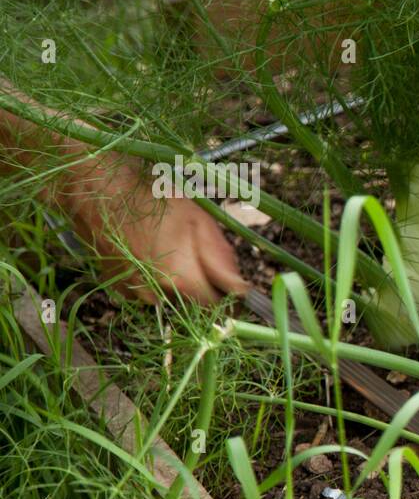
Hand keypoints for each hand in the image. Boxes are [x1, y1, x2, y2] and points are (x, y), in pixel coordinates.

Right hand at [59, 149, 247, 304]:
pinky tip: (150, 254)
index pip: (216, 307)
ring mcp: (133, 294)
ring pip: (170, 299)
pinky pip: (148, 293)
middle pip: (193, 305)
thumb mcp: (199, 222)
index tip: (232, 286)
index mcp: (180, 280)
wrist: (97, 191)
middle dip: (204, 288)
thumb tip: (241, 289)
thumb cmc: (154, 200)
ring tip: (169, 249)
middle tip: (199, 257)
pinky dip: (155, 281)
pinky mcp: (117, 289)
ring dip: (178, 284)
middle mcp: (155, 295)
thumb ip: (222, 261)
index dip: (228, 298)